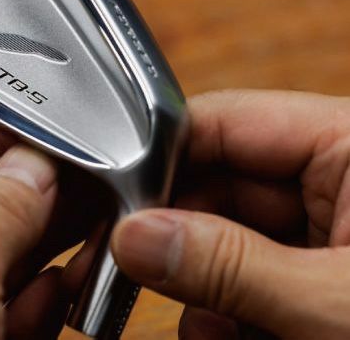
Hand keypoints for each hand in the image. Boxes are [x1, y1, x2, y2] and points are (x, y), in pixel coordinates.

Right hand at [111, 90, 349, 338]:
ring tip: (199, 324)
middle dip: (172, 235)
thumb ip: (229, 265)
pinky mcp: (321, 273)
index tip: (114, 204)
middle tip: (127, 271)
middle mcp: (335, 177)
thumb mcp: (332, 302)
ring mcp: (329, 229)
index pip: (224, 122)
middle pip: (213, 182)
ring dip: (195, 281)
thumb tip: (134, 238)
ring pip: (223, 234)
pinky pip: (248, 273)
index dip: (159, 156)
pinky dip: (224, 307)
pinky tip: (222, 332)